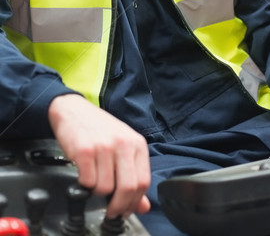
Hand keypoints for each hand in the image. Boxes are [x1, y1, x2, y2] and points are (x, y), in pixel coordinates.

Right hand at [48, 94, 150, 217]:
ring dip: (98, 193)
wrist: (74, 110)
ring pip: (105, 188)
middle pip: (128, 187)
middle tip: (111, 210)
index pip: (143, 181)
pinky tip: (84, 174)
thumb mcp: (122, 148)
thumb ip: (134, 175)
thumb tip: (143, 205)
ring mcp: (103, 146)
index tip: (127, 209)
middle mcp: (122, 143)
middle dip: (119, 205)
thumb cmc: (99, 129)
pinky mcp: (84, 150)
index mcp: (137, 143)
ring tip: (94, 182)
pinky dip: (84, 185)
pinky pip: (87, 182)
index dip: (135, 202)